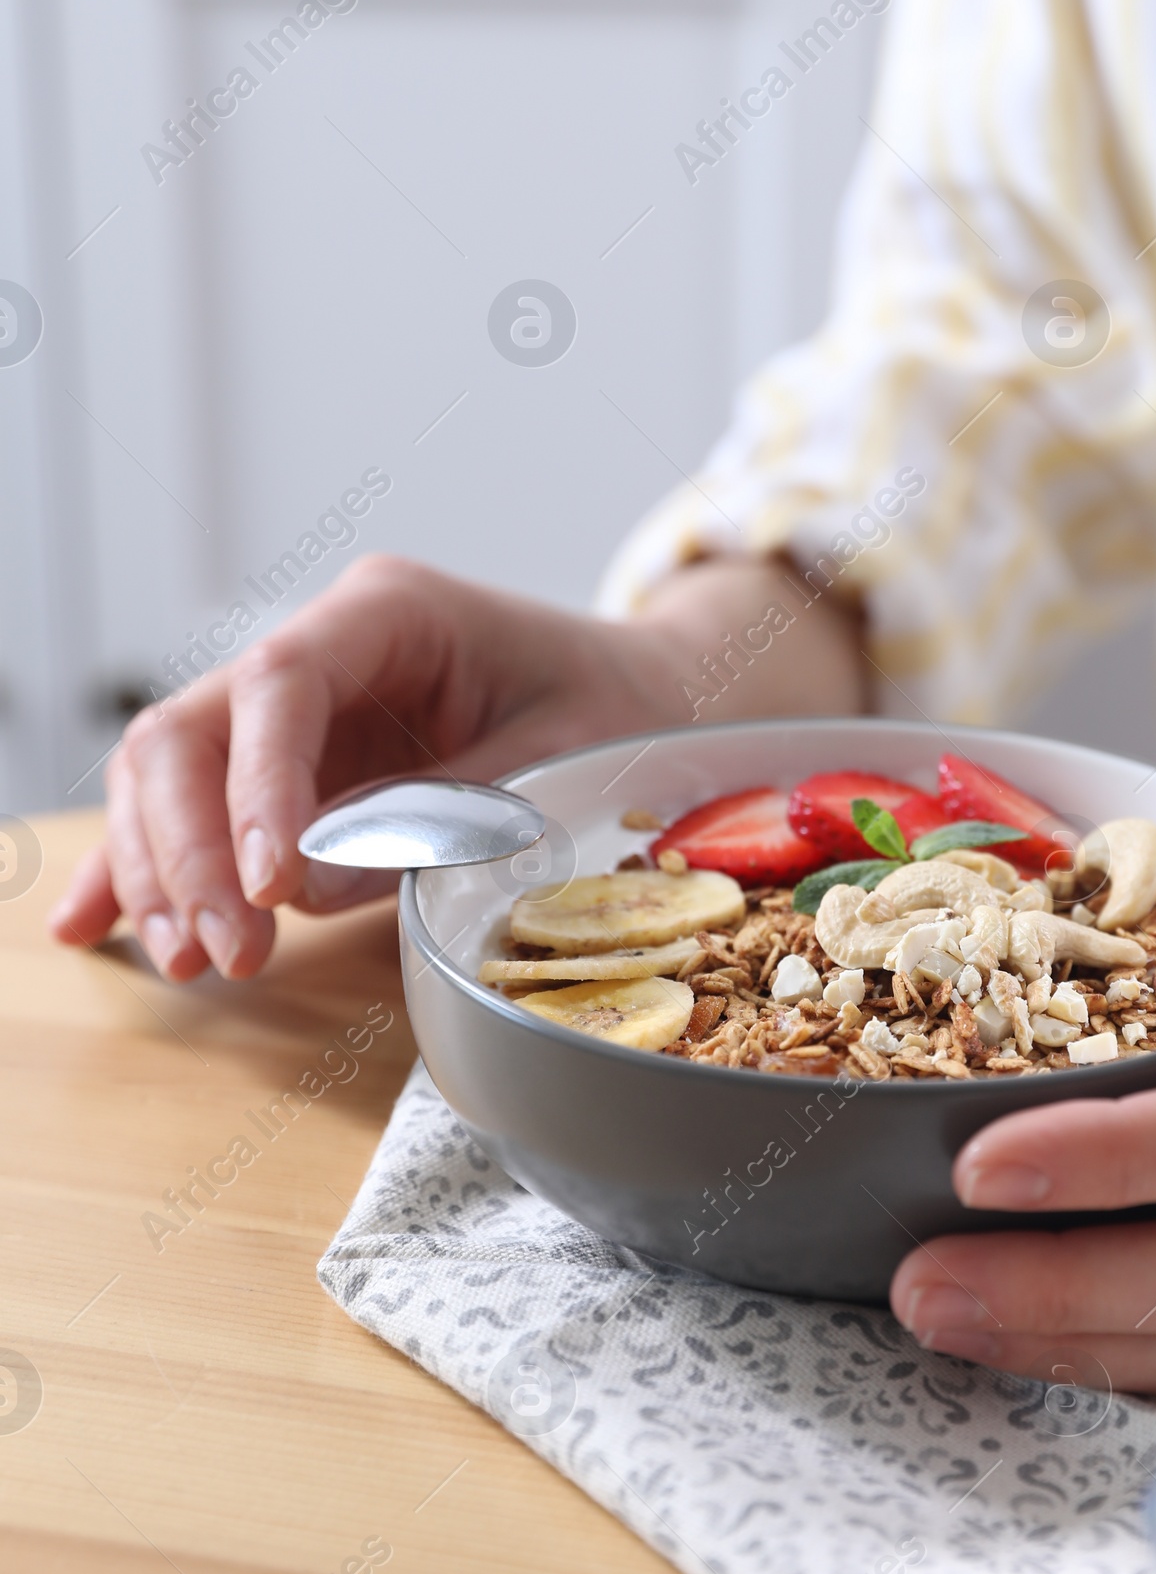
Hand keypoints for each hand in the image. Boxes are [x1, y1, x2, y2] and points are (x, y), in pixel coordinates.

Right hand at [50, 551, 860, 983]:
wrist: (643, 693)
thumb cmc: (612, 708)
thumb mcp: (555, 758)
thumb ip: (440, 815)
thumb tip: (311, 889)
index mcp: (390, 611)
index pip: (283, 682)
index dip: (254, 785)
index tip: (263, 884)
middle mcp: (324, 647)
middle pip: (195, 727)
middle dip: (189, 847)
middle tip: (228, 954)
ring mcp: (294, 707)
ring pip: (170, 767)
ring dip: (160, 868)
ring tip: (190, 962)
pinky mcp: (285, 766)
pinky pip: (190, 806)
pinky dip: (143, 864)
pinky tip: (94, 927)